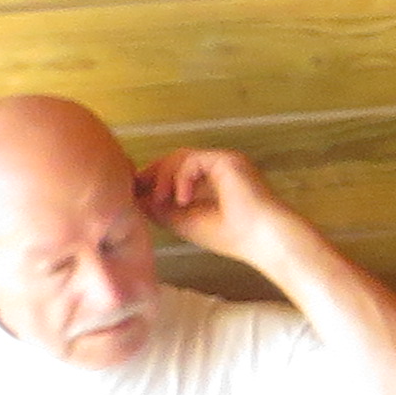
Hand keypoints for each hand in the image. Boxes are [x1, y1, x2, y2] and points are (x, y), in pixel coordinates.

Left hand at [135, 146, 296, 261]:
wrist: (260, 237)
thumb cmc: (228, 235)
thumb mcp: (183, 221)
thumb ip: (160, 208)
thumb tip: (137, 198)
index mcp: (209, 183)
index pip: (174, 172)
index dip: (152, 180)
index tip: (135, 194)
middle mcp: (216, 169)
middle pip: (173, 160)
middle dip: (153, 175)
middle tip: (138, 191)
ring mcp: (222, 162)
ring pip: (180, 157)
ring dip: (164, 177)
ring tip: (162, 200)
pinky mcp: (226, 160)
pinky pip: (192, 160)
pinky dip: (181, 178)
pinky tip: (183, 199)